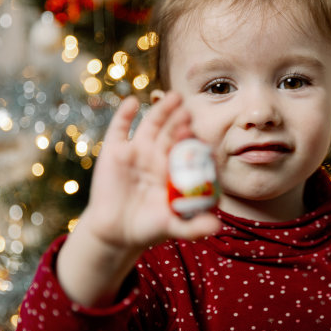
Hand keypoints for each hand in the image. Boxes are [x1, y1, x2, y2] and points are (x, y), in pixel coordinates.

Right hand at [57, 92, 220, 305]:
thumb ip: (193, 227)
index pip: (188, 149)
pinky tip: (133, 102)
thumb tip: (216, 227)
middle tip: (189, 110)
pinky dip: (125, 114)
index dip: (193, 141)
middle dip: (180, 120)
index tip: (201, 136)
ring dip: (161, 110)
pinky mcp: (114, 151)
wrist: (115, 233)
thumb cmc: (148, 229)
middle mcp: (158, 155)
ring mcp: (137, 151)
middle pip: (172, 132)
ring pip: (151, 125)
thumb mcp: (173, 227)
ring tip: (173, 97)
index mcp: (175, 169)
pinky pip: (119, 128)